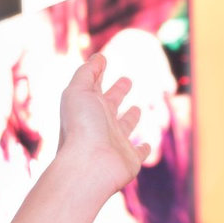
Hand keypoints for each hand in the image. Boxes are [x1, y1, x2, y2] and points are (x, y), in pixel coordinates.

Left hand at [54, 54, 149, 199]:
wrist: (89, 165)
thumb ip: (86, 73)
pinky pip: (138, 152)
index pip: (93, 86)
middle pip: (110, 103)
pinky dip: (143, 148)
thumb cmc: (82, 126)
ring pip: (125, 126)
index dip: (97, 72)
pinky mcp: (129, 159)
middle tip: (126, 80)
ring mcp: (115, 142)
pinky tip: (146, 145)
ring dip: (131, 118)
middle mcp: (99, 123)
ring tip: (137, 108)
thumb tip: (98, 57)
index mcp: (86, 106)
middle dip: (117, 91)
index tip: (102, 60)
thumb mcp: (78, 91)